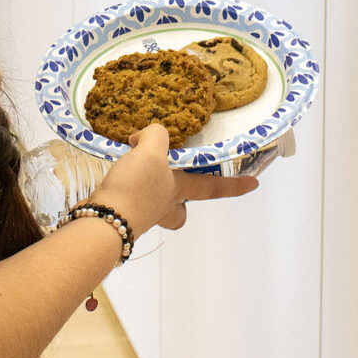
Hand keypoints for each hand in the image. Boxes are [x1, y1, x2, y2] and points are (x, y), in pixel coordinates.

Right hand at [88, 124, 258, 238]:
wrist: (103, 222)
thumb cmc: (135, 190)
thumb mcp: (151, 153)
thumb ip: (156, 136)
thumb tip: (146, 136)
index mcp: (178, 190)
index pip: (213, 187)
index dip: (234, 186)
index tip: (254, 185)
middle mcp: (163, 204)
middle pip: (181, 208)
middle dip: (181, 198)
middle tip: (171, 179)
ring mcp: (141, 212)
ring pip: (154, 202)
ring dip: (147, 186)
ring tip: (132, 163)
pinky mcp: (120, 213)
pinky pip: (128, 198)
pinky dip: (124, 186)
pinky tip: (113, 172)